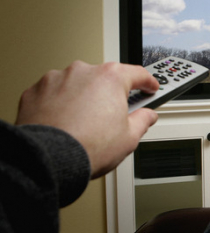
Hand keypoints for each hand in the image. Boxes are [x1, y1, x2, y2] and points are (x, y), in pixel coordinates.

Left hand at [15, 61, 159, 178]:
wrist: (48, 160)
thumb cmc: (86, 147)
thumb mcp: (129, 138)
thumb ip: (143, 120)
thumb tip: (147, 116)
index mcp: (110, 78)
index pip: (137, 74)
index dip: (148, 82)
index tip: (150, 87)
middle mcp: (83, 72)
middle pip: (105, 78)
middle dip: (111, 94)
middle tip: (114, 114)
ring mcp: (57, 79)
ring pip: (78, 84)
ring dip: (83, 97)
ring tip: (84, 122)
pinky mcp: (36, 91)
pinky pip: (54, 93)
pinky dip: (60, 103)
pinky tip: (64, 122)